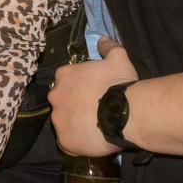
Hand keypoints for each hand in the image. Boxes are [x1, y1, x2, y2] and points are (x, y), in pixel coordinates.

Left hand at [49, 37, 138, 156]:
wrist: (127, 113)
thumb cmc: (121, 84)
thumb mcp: (118, 58)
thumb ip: (108, 47)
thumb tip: (102, 39)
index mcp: (64, 75)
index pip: (66, 81)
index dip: (80, 88)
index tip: (93, 93)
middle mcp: (55, 96)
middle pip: (62, 101)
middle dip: (74, 105)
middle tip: (93, 110)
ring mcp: (58, 120)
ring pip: (63, 122)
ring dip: (75, 124)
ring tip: (94, 127)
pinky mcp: (64, 140)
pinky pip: (67, 143)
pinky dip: (76, 142)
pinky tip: (90, 139)